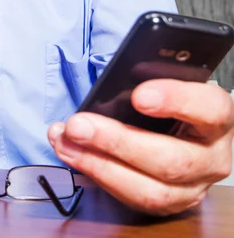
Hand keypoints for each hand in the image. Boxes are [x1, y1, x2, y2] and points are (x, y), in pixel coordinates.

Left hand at [48, 80, 233, 215]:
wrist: (185, 124)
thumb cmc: (171, 95)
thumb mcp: (168, 79)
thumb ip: (149, 79)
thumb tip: (112, 83)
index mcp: (218, 115)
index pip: (209, 109)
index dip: (174, 101)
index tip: (138, 95)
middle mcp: (213, 156)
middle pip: (170, 160)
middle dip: (116, 142)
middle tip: (78, 125)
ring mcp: (194, 187)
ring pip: (149, 191)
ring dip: (98, 165)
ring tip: (65, 140)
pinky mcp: (170, 203)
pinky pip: (132, 199)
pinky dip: (96, 175)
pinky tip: (72, 153)